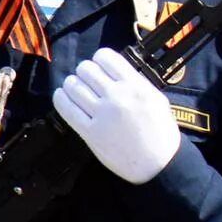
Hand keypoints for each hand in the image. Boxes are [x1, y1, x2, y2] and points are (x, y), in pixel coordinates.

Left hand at [52, 47, 181, 184]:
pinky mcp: (89, 132)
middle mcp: (117, 96)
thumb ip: (136, 83)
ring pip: (74, 86)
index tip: (100, 66)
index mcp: (136, 86)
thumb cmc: (160, 132)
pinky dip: (61, 98)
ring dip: (72, 83)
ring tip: (74, 86)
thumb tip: (115, 73)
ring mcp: (101, 114)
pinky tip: (62, 96)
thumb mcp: (156, 99)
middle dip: (85, 71)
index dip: (99, 59)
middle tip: (87, 78)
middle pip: (86, 69)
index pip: (106, 57)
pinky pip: (67, 109)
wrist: (156, 163)